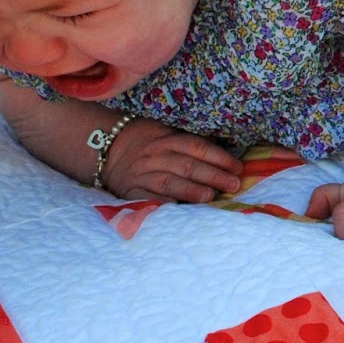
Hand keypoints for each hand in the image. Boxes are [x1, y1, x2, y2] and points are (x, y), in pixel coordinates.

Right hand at [100, 119, 243, 202]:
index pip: (197, 147)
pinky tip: (180, 208)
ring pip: (169, 182)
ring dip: (191, 190)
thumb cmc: (146, 141)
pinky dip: (164, 203)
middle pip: (187, 166)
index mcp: (166, 139)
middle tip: (233, 185)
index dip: (219, 158)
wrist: (106, 148)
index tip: (237, 168)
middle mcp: (154, 156)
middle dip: (213, 176)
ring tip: (210, 197)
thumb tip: (226, 153)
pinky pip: (147, 198)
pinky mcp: (129, 191)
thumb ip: (190, 143)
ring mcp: (141, 174)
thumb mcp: (166, 134)